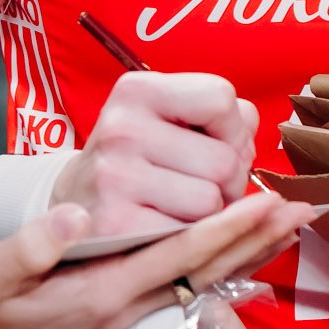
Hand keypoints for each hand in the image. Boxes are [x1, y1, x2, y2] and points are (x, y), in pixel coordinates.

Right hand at [0, 192, 320, 328]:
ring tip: (282, 224)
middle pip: (201, 271)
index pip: (176, 257)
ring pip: (194, 278)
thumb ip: (26, 249)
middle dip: (253, 240)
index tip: (267, 201)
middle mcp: (118, 309)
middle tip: (302, 208)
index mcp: (98, 295)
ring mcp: (116, 313)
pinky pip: (175, 282)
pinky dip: (208, 259)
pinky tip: (225, 248)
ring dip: (240, 251)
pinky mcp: (108, 307)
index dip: (224, 229)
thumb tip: (74, 217)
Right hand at [47, 70, 258, 237]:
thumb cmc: (139, 158)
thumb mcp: (167, 118)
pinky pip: (188, 236)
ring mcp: (115, 176)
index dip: (233, 129)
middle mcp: (121, 127)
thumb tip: (251, 134)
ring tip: (181, 205)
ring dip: (209, 213)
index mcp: (137, 90)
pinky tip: (164, 226)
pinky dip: (186, 237)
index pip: (222, 99)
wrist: (76, 203)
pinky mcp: (115, 223)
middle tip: (199, 184)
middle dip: (227, 180)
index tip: (215, 144)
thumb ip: (221, 115)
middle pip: (225, 159)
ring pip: (212, 201)